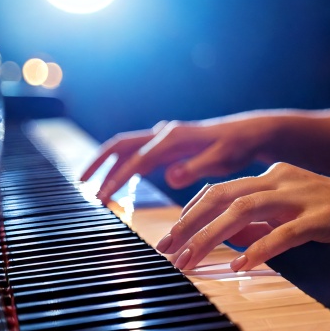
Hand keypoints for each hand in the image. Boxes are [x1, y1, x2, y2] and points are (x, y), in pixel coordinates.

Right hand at [80, 114, 268, 203]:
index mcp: (173, 138)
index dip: (117, 179)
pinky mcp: (168, 145)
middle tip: (82, 183)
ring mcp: (165, 138)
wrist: (247, 134)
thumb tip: (171, 176)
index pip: (136, 160)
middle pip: (121, 145)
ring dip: (109, 165)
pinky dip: (125, 165)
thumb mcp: (221, 159)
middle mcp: (164, 134)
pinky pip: (140, 153)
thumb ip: (195, 167)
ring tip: (94, 184)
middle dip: (99, 163)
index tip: (101, 197)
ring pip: (128, 149)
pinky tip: (120, 179)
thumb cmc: (236, 147)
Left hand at [156, 162, 329, 270]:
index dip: (190, 214)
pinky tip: (242, 266)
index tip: (172, 238)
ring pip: (243, 211)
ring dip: (211, 238)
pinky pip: (284, 232)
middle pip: (222, 197)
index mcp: (273, 177)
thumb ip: (261, 220)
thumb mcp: (294, 214)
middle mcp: (283, 180)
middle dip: (188, 224)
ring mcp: (304, 195)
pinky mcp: (327, 216)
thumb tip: (226, 235)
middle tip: (165, 250)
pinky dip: (259, 248)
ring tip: (190, 262)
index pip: (219, 190)